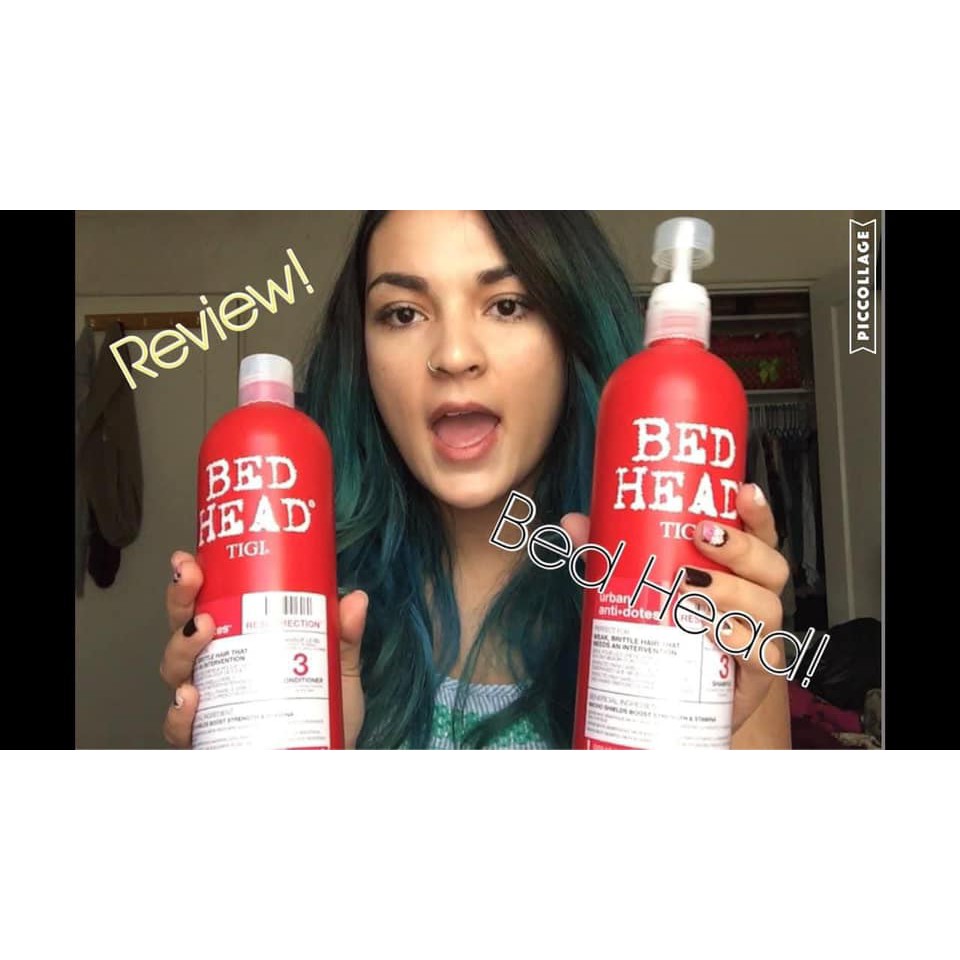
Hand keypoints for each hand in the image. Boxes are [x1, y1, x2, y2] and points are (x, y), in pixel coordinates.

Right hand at [159, 550, 368, 748]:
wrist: (328, 763)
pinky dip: (180, 713)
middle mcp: (218, 671)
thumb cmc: (326, 717)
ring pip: (175, 670)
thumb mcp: (339, 670)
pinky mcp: (209, 741)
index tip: (192, 560)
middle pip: (182, 630)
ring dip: (182, 646)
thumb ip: (345, 637)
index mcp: (242, 643)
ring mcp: (209, 705)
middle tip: (193, 581)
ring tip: (202, 631)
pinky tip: (190, 697)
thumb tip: (356, 599)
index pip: (207, 605)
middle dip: (180, 600)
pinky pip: (181, 728)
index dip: (191, 581)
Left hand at [561, 482, 789, 740]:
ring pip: (766, 608)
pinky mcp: (755, 676)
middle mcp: (756, 598)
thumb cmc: (665, 635)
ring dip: (732, 593)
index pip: (760, 535)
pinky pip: (760, 654)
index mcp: (736, 572)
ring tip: (692, 589)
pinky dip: (737, 640)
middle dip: (741, 548)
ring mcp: (760, 637)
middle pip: (771, 566)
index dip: (757, 512)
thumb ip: (608, 555)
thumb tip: (572, 523)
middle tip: (703, 537)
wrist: (677, 705)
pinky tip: (713, 632)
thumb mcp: (635, 590)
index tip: (744, 491)